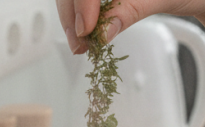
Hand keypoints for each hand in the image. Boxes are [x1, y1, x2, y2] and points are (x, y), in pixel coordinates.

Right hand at [56, 0, 204, 54]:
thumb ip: (131, 10)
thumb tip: (103, 31)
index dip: (82, 2)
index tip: (87, 28)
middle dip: (72, 13)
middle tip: (80, 43)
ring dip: (73, 18)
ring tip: (82, 44)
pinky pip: (88, 0)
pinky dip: (83, 17)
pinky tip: (87, 34)